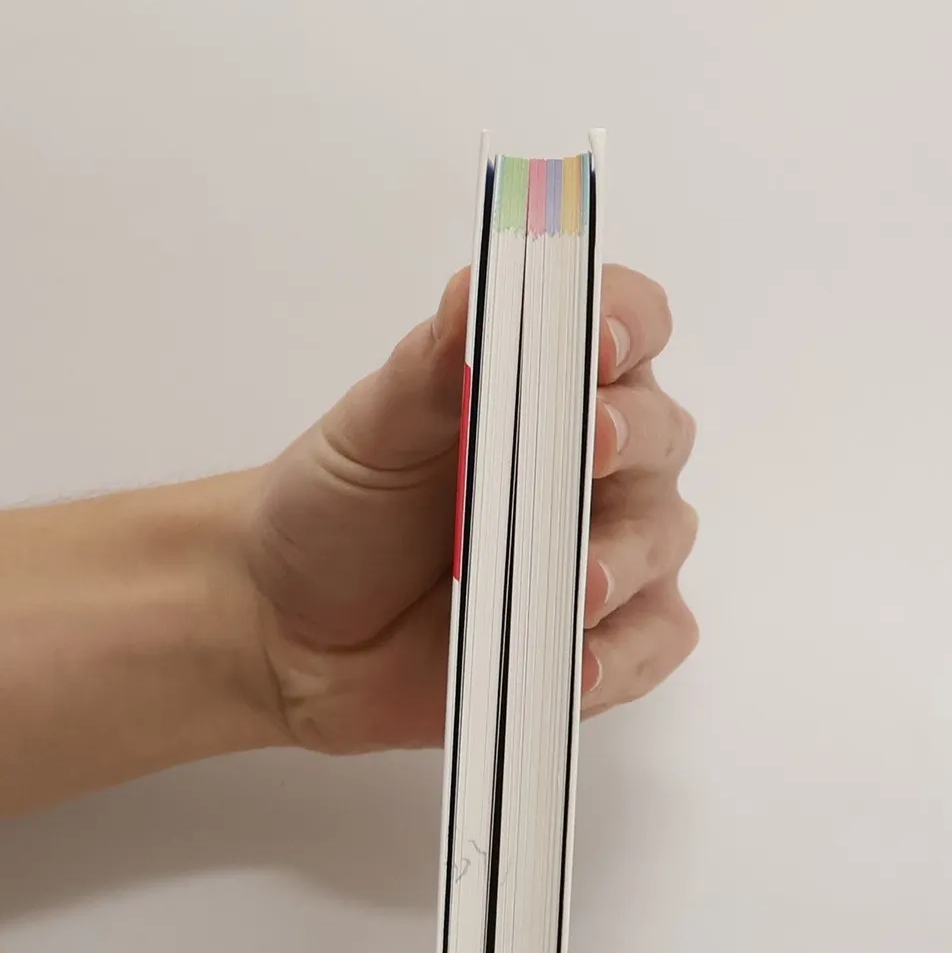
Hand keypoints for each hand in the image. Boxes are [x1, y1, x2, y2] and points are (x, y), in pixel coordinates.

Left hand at [243, 265, 698, 749]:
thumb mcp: (370, 431)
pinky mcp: (600, 643)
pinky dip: (621, 655)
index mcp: (554, 383)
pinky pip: (647, 645)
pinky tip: (575, 663)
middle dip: (629, 438)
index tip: (591, 341)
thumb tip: (475, 289)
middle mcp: (600, 463)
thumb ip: (430, 367)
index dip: (622, 324)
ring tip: (578, 583)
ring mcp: (609, 554)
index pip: (628, 325)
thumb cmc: (339, 512)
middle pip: (659, 433)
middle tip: (591, 447)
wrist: (292, 627)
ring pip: (659, 543)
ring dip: (623, 558)